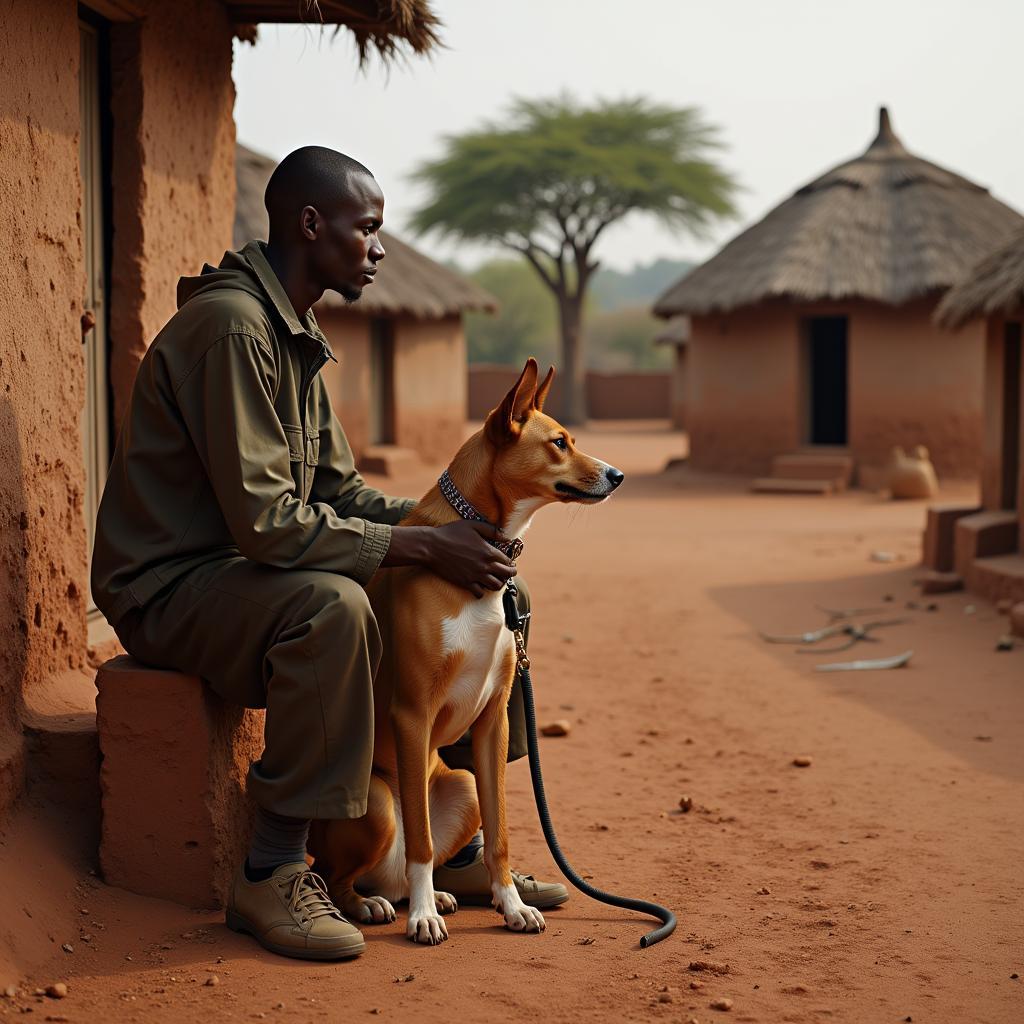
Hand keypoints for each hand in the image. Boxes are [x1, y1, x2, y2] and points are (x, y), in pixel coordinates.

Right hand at [383, 521, 514, 596]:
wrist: (432, 546)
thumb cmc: (451, 533)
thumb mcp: (473, 525)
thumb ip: (491, 530)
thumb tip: (506, 537)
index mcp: (488, 551)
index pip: (508, 561)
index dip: (510, 562)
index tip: (509, 562)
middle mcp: (485, 565)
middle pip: (506, 575)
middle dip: (510, 573)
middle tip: (507, 572)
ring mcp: (475, 576)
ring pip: (496, 586)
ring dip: (498, 583)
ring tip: (495, 579)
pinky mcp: (465, 583)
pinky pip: (480, 593)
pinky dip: (483, 591)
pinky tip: (480, 585)